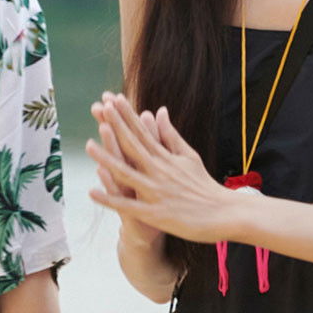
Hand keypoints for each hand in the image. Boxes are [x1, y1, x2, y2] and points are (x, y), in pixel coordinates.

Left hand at [85, 92, 249, 243]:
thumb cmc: (204, 186)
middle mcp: (160, 171)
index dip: (127, 115)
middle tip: (101, 107)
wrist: (224, 214)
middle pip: (133, 146)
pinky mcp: (155, 213)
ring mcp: (156, 192)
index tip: (114, 98)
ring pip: (127, 173)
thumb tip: (159, 111)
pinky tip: (93, 192)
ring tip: (88, 145)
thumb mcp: (188, 156)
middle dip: (115, 126)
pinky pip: (128, 206)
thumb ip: (170, 135)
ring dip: (107, 159)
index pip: (143, 132)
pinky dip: (110, 199)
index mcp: (166, 157)